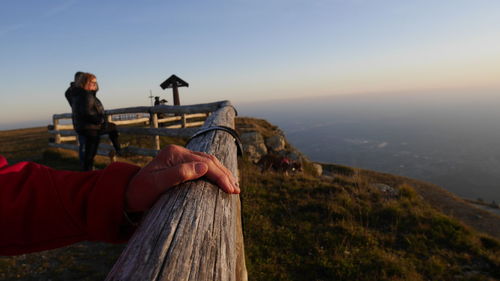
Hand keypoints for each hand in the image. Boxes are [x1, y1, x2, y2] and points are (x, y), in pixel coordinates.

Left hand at [125, 145, 239, 211]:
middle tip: (236, 190)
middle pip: (209, 160)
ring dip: (223, 173)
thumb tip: (204, 167)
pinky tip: (222, 180)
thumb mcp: (156, 185)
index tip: (230, 189)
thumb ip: (179, 174)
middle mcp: (179, 152)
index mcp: (174, 154)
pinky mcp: (182, 164)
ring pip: (208, 161)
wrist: (128, 193)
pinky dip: (215, 173)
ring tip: (234, 185)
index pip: (204, 163)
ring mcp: (181, 157)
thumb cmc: (140, 192)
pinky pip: (203, 166)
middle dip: (225, 174)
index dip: (219, 176)